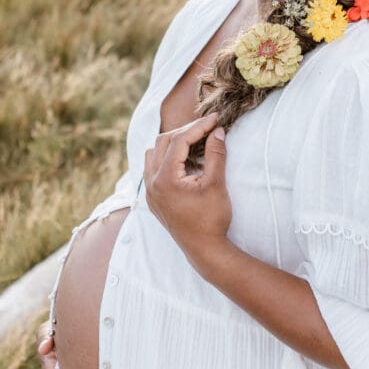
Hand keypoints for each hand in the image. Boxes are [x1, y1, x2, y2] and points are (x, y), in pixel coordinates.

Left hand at [144, 112, 231, 273]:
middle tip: (207, 127)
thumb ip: (216, 154)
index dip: (198, 126)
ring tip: (195, 143)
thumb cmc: (212, 219)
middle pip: (163, 142)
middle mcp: (152, 183)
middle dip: (185, 131)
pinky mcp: (154, 199)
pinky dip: (166, 158)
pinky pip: (153, 168)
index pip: (179, 141)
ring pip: (153, 154)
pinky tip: (186, 162)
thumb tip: (217, 131)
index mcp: (165, 178)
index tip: (215, 119)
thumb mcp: (216, 183)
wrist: (205, 249)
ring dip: (172, 143)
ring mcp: (150, 192)